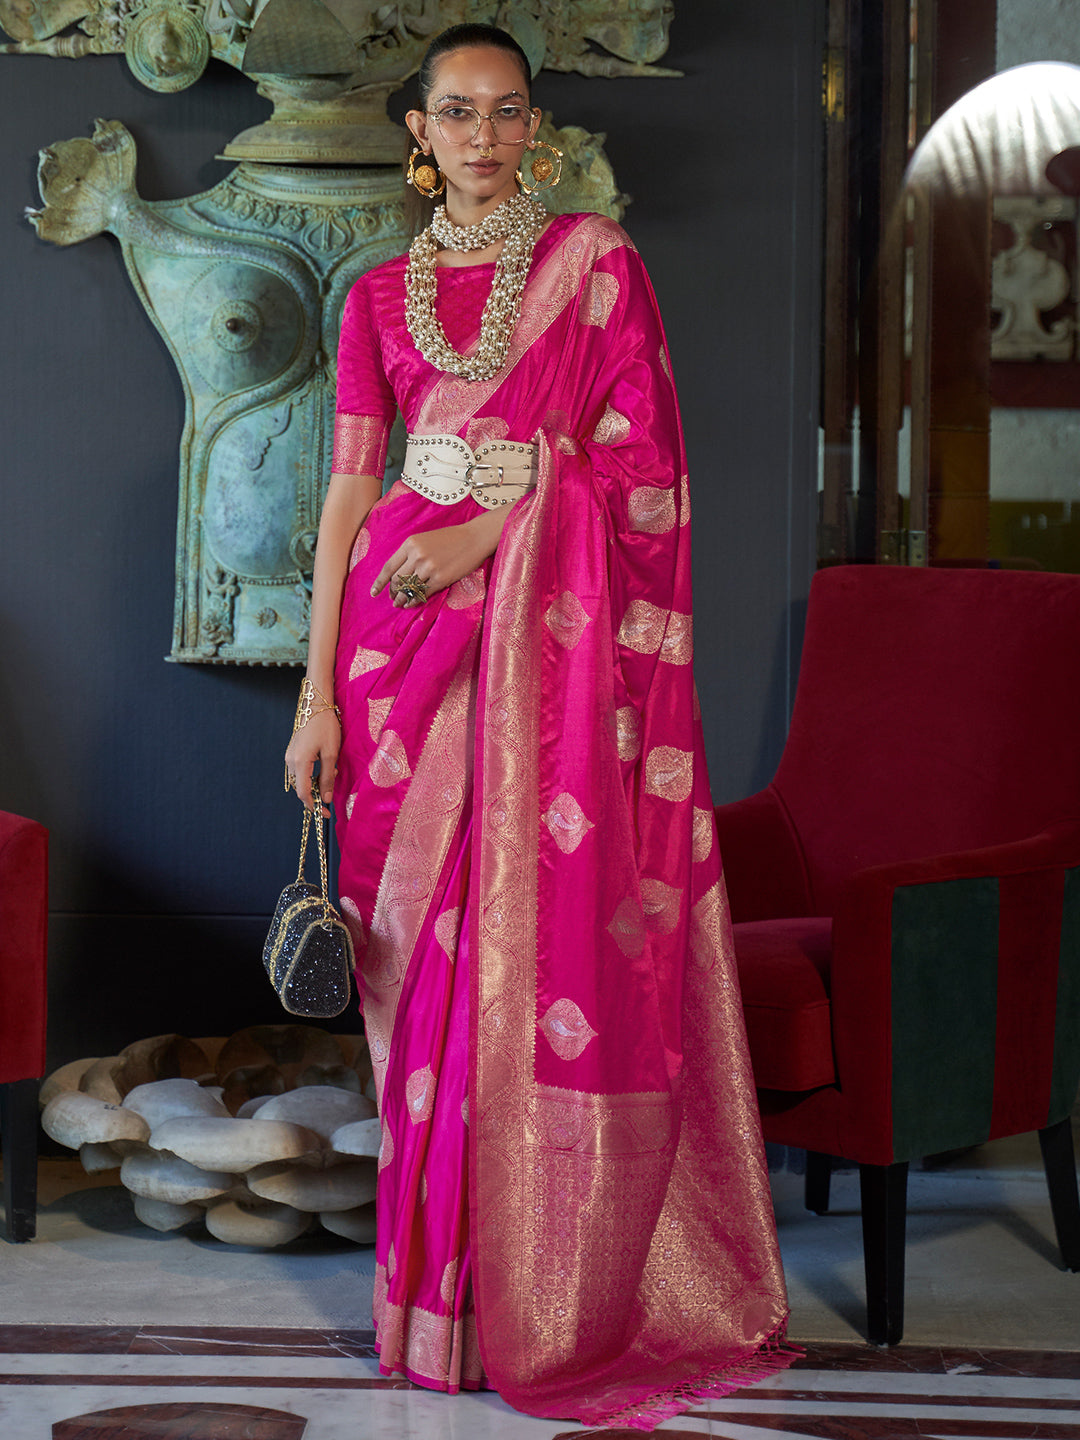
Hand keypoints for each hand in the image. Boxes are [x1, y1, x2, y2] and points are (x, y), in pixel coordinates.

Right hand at [284, 708, 339, 814]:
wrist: (316, 706)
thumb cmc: (326, 727)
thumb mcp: (331, 754)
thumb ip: (327, 778)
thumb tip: (326, 799)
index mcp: (300, 763)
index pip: (303, 793)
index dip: (314, 806)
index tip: (325, 813)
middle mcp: (290, 761)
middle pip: (301, 788)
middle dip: (318, 793)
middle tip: (334, 788)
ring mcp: (289, 756)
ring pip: (301, 779)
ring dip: (316, 782)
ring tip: (332, 771)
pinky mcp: (292, 752)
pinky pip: (301, 770)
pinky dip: (312, 774)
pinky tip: (325, 765)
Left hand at [371, 520, 494, 607]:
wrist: (474, 538)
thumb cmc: (450, 539)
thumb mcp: (425, 540)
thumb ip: (410, 553)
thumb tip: (398, 574)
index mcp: (410, 544)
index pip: (389, 567)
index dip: (380, 583)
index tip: (374, 592)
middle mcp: (417, 556)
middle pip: (397, 580)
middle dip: (392, 592)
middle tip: (392, 598)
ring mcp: (428, 568)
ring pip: (408, 589)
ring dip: (402, 599)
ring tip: (400, 604)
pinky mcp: (440, 579)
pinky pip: (422, 594)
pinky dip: (415, 601)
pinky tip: (412, 603)